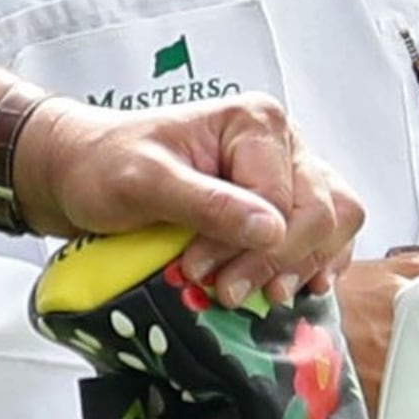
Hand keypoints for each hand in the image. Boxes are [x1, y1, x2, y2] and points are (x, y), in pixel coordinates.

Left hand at [12, 93, 364, 304]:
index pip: (283, 198)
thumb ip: (206, 203)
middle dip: (277, 261)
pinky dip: (312, 267)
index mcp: (255, 122)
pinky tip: (288, 287)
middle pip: (322, 213)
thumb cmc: (105, 166)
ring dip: (302, 268)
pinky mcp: (284, 206)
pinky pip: (327, 240)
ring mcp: (289, 175)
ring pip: (336, 227)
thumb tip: (271, 230)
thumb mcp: (144, 182)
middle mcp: (284, 144)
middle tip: (226, 292)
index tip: (197, 270)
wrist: (83, 174)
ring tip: (260, 295)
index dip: (250, 246)